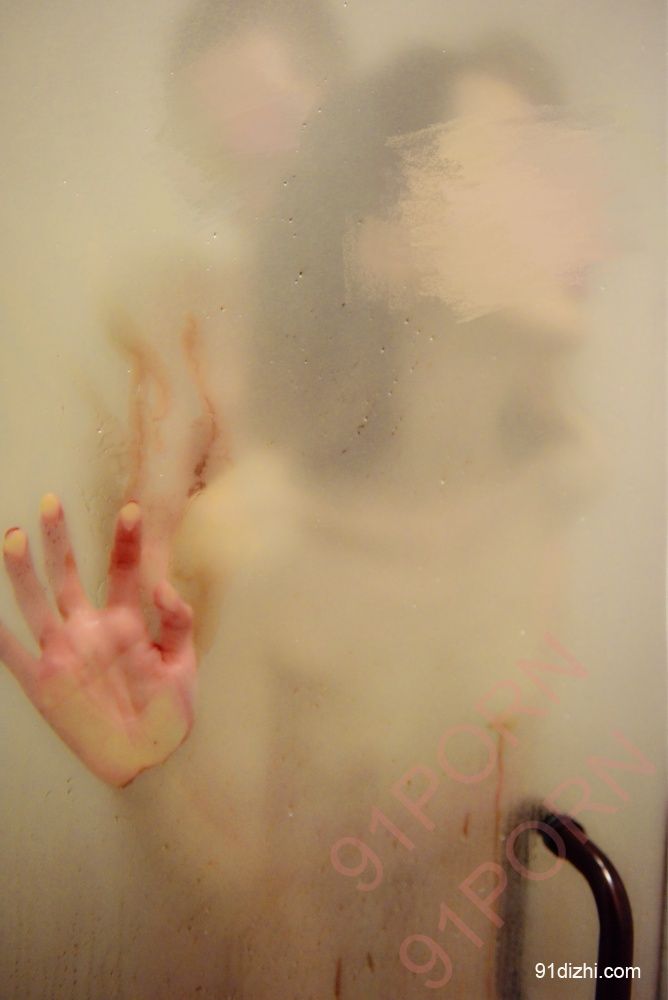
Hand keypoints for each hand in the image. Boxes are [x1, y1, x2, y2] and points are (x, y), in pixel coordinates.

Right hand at [0, 495, 195, 786]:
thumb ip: (176, 623)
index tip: (133, 509)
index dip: (127, 540)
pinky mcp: (44, 682)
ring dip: (25, 571)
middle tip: (52, 502)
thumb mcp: (182, 663)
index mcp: (126, 621)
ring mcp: (64, 652)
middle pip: (69, 576)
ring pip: (37, 603)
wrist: (148, 758)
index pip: (123, 571)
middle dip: (60, 540)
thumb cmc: (168, 710)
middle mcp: (89, 629)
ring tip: (15, 536)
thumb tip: (162, 586)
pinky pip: (13, 655)